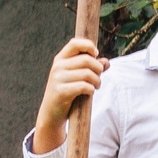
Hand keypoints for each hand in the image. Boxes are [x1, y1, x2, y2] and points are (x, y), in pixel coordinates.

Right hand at [31, 37, 106, 154]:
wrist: (52, 113)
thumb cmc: (68, 92)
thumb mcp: (77, 77)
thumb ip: (92, 68)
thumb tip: (106, 62)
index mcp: (60, 59)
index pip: (74, 43)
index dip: (88, 46)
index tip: (96, 54)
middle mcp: (57, 67)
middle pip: (87, 60)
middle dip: (98, 69)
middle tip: (98, 79)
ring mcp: (57, 79)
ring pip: (88, 74)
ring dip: (97, 81)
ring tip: (95, 87)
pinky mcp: (61, 92)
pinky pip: (84, 86)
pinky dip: (91, 90)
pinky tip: (89, 93)